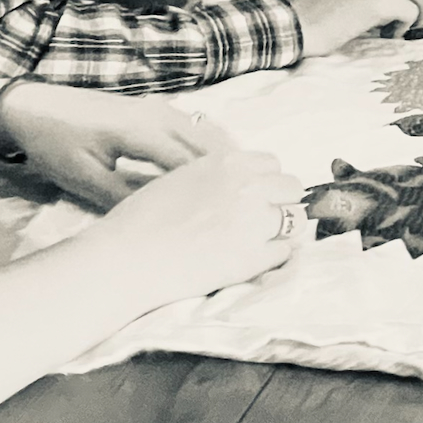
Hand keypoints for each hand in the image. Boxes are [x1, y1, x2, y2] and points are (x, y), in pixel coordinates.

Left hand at [0, 81, 237, 208]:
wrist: (32, 108)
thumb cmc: (54, 145)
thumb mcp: (84, 180)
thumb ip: (124, 197)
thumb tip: (164, 214)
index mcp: (141, 131)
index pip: (192, 163)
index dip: (216, 189)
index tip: (235, 213)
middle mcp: (159, 114)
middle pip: (209, 145)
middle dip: (231, 174)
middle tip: (254, 204)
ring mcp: (160, 108)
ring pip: (207, 133)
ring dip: (226, 159)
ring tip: (244, 189)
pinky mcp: (155, 108)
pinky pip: (197, 127)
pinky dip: (213, 147)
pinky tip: (219, 168)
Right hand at [89, 149, 305, 304]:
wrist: (125, 259)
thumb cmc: (142, 220)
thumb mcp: (182, 178)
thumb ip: (218, 176)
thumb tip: (245, 181)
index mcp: (228, 163)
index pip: (273, 165)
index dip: (266, 182)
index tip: (255, 196)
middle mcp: (247, 187)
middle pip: (293, 188)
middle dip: (280, 203)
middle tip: (260, 220)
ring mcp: (253, 223)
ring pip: (296, 220)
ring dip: (281, 230)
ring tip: (258, 240)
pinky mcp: (252, 258)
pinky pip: (284, 252)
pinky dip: (272, 257)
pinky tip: (249, 259)